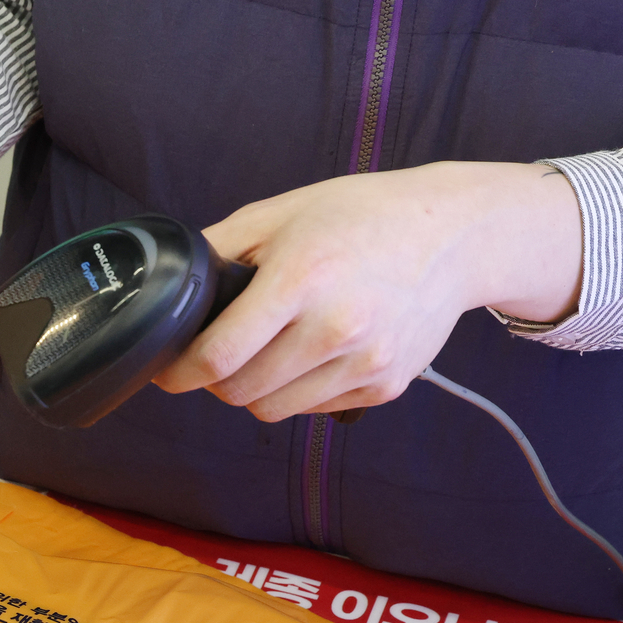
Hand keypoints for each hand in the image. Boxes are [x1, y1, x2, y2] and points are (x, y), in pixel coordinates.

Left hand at [152, 162, 582, 419]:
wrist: (456, 234)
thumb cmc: (362, 216)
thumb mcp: (280, 213)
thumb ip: (217, 250)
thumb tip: (170, 288)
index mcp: (300, 279)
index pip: (219, 356)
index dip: (179, 372)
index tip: (166, 371)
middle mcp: (335, 328)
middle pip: (240, 392)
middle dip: (216, 379)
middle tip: (220, 353)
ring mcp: (364, 362)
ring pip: (273, 409)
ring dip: (255, 389)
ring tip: (266, 351)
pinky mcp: (384, 386)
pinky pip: (314, 409)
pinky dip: (298, 391)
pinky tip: (310, 353)